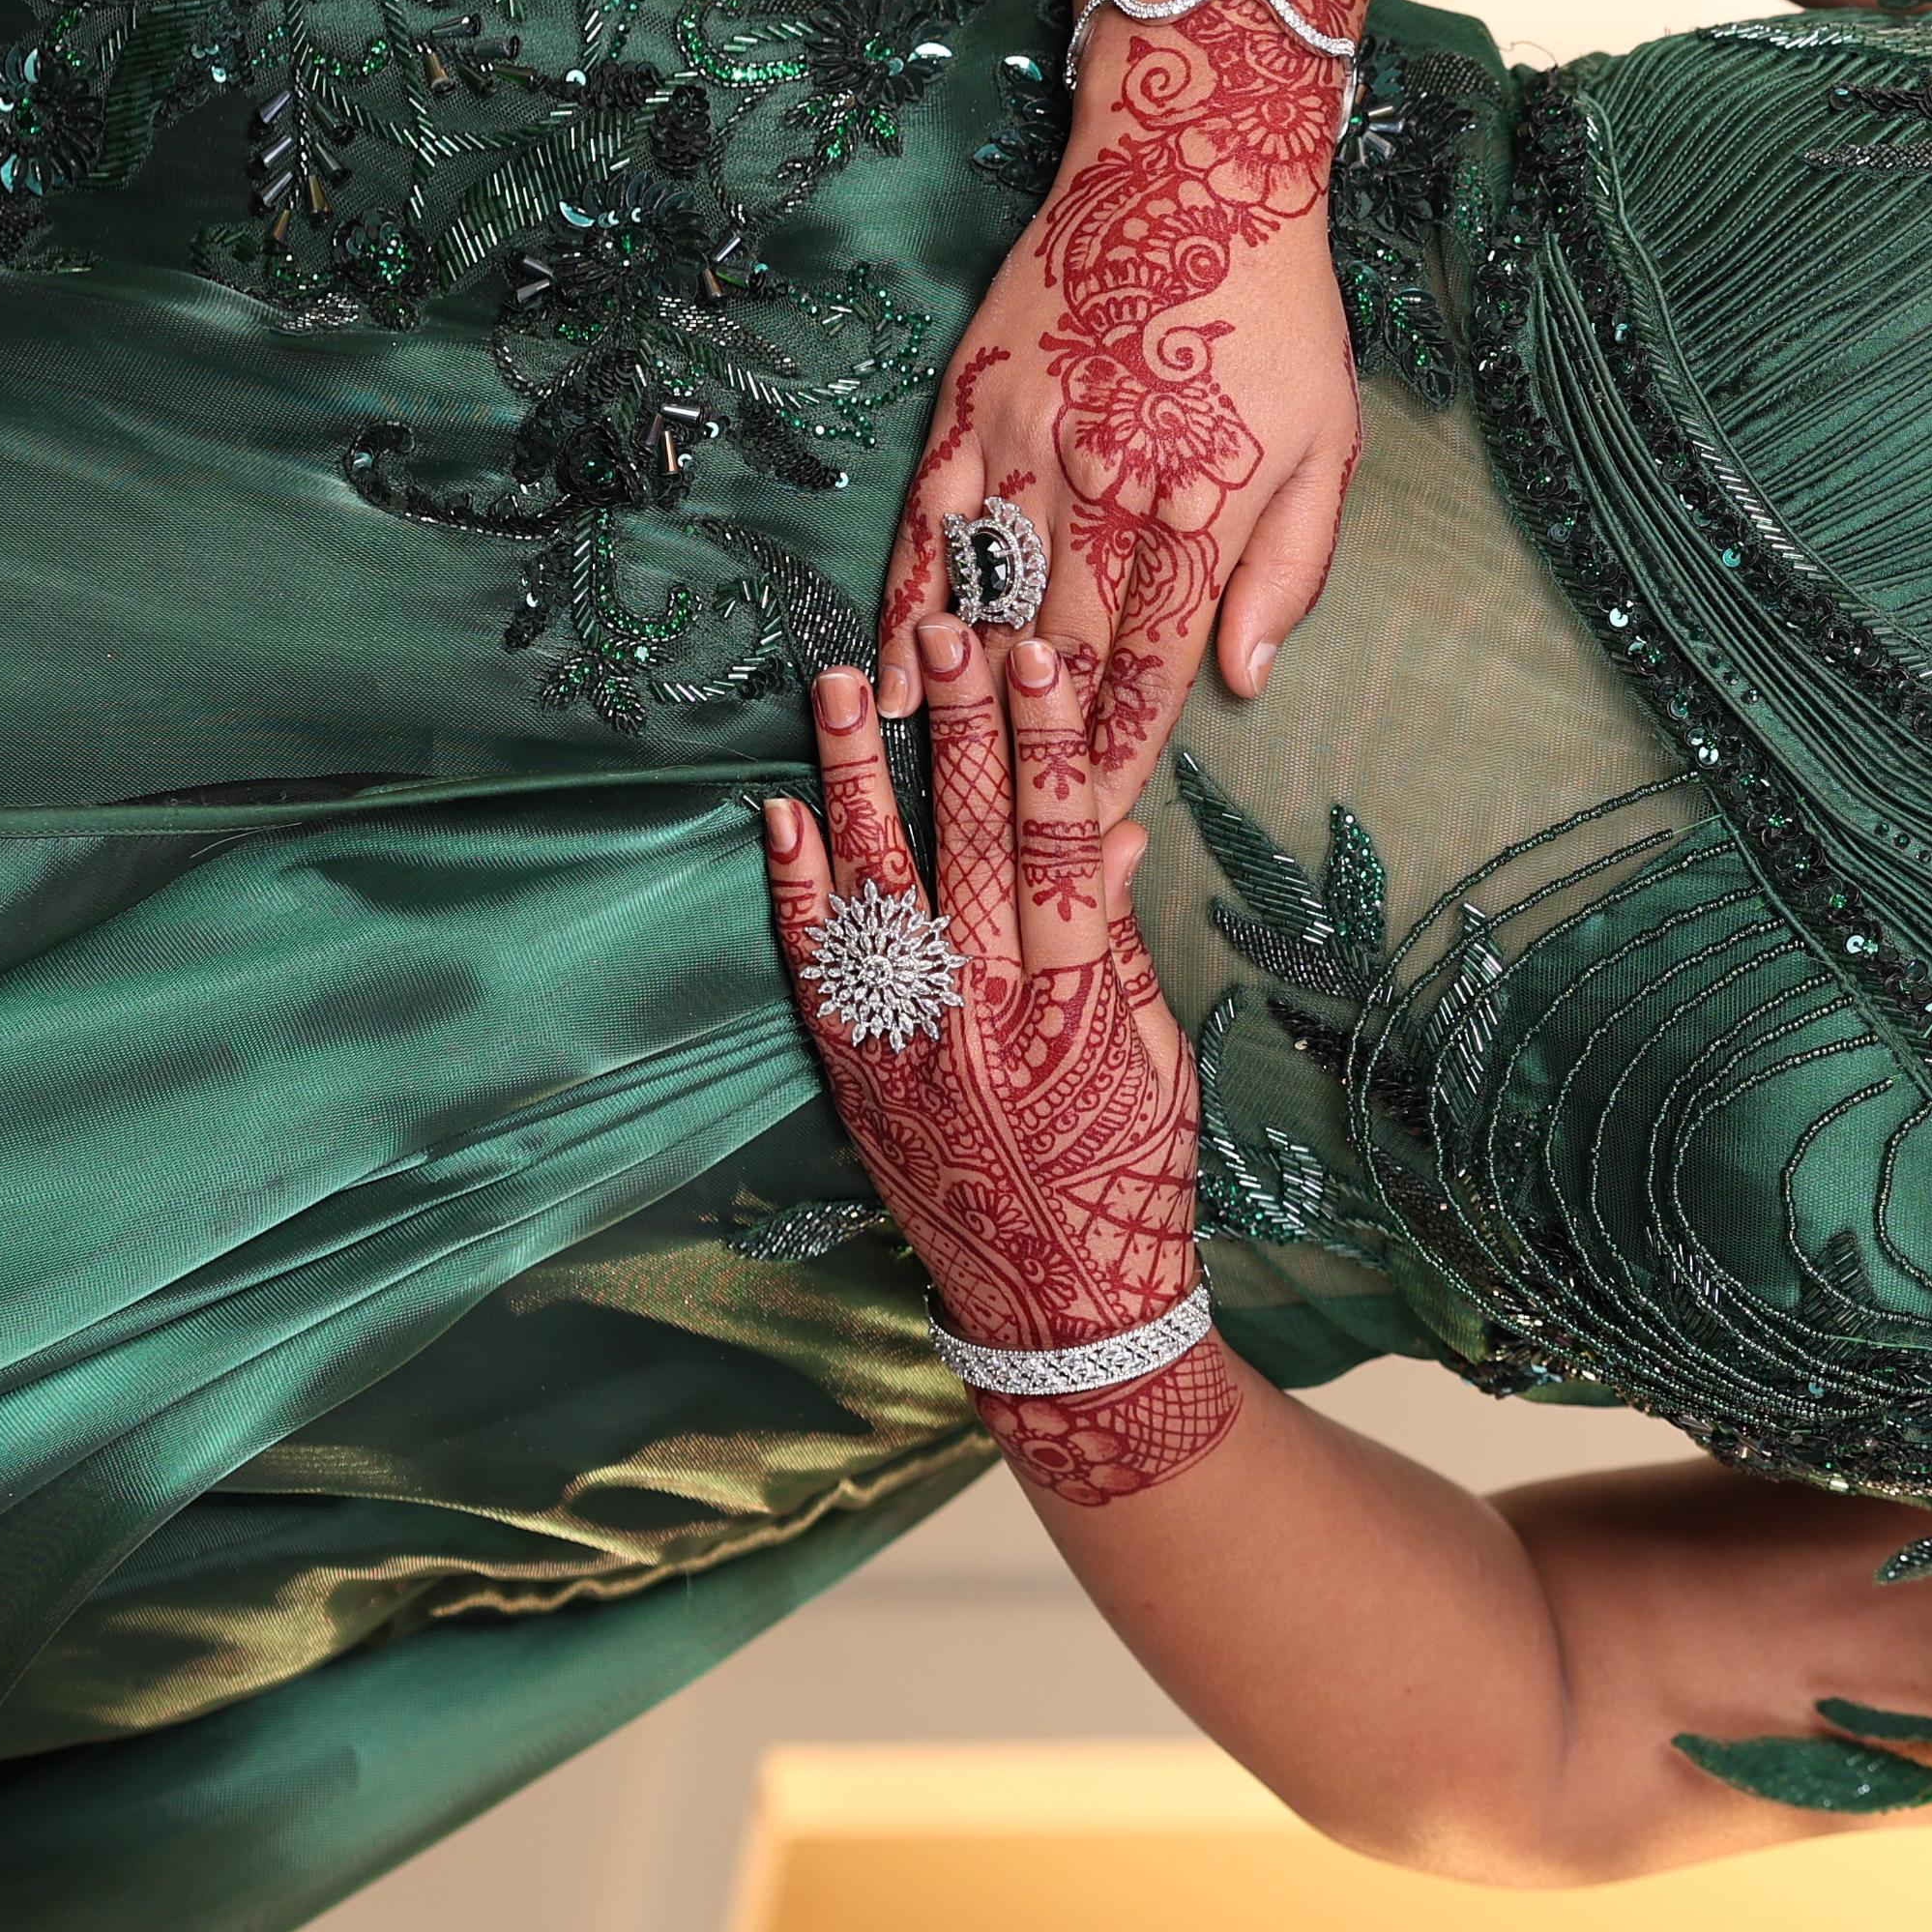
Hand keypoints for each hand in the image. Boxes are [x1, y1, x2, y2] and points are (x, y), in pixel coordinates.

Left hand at [764, 621, 1238, 1505]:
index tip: (1034, 660)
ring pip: (877, 883)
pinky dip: (794, 888)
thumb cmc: (1125, 1173)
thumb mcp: (1152, 1052)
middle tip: (942, 629)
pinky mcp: (855, 1071)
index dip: (1046, 744)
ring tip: (842, 685)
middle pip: (969, 840)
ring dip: (860, 776)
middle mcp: (983, 1011)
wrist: (1055, 1302)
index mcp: (1073, 1001)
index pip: (1059, 842)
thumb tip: (1108, 833)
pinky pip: (815, 964)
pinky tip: (780, 814)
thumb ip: (1117, 941)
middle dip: (958, 726)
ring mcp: (908, 1041)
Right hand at [892, 0, 1375, 786]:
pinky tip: (890, 679)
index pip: (1154, 668)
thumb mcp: (1326, 442)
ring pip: (990, 600)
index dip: (1121, 760)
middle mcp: (1109, 484)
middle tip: (1013, 845)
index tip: (1096, 837)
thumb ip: (1288, 570)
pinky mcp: (974, 402)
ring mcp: (1029, 442)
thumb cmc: (1274, 313)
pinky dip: (904, 608)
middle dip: (1039, 756)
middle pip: (1063, 655)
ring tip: (945, 788)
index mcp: (1202, 506)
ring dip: (968, 700)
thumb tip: (1241, 683)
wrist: (1193, 164)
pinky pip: (927, 526)